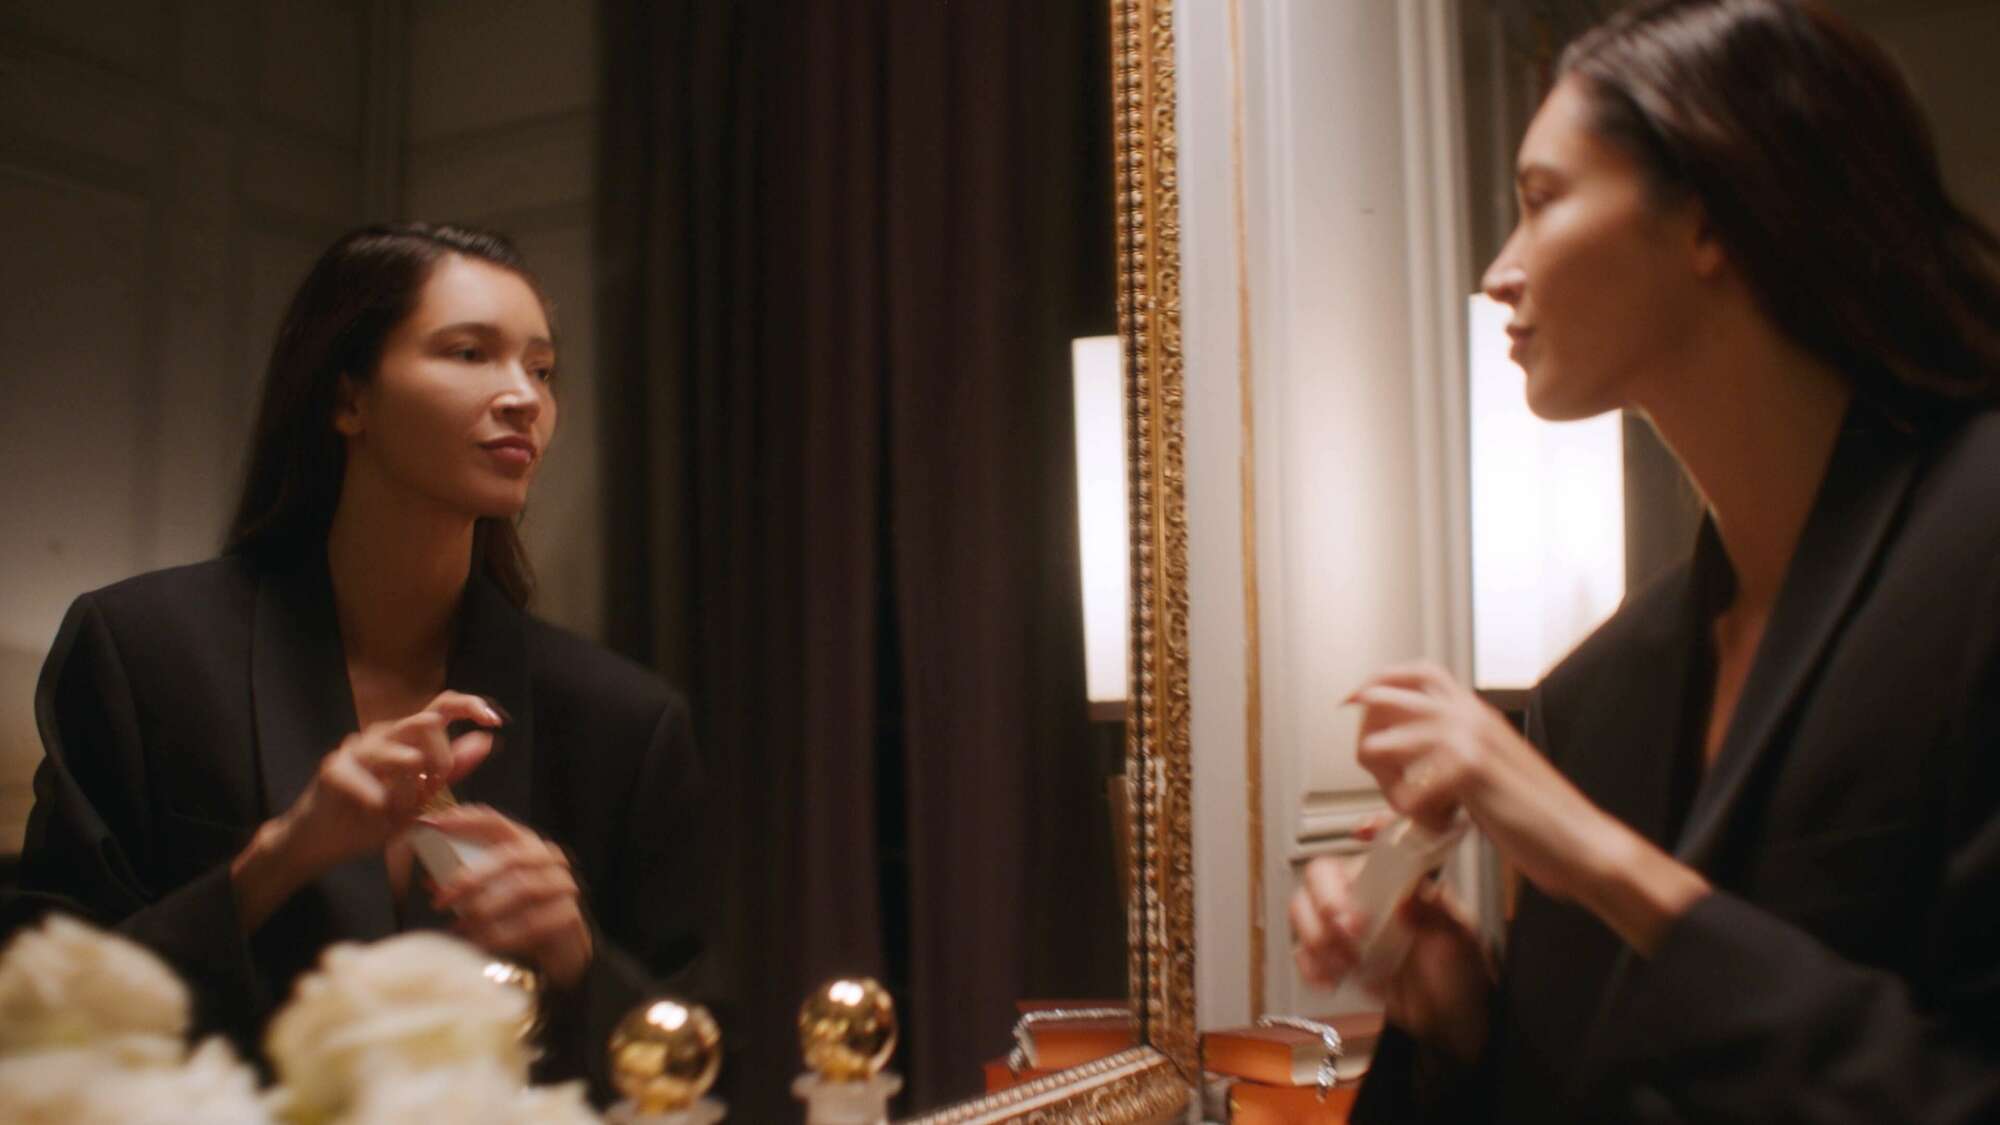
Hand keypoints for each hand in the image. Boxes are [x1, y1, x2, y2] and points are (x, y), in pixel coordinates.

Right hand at [277, 691, 500, 872]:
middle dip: (441, 761)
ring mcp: (356, 747)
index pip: (441, 706)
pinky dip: (381, 805)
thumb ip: (453, 769)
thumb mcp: (423, 797)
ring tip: (394, 810)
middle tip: (429, 791)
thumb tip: (486, 739)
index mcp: (406, 737)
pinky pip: (373, 786)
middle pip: (428, 723)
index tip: (494, 720)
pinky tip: (373, 812)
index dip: (469, 705)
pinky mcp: (334, 767)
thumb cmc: (372, 817)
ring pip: (405, 756)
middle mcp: (383, 734)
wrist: (324, 842)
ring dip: (409, 792)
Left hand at [424, 805, 593, 988]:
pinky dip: (501, 934)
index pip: (495, 822)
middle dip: (471, 878)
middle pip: (509, 857)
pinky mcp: (569, 914)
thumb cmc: (518, 913)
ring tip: (458, 927)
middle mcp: (547, 857)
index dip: (464, 821)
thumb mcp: (490, 892)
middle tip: (440, 900)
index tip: (432, 825)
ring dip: (484, 909)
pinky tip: (479, 943)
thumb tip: (430, 882)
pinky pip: (532, 923)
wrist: (559, 947)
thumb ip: (465, 883)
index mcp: (524, 842)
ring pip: (522, 889)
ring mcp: (562, 884)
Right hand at [1290, 819, 1493, 1063]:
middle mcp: (1366, 896)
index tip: (1361, 834)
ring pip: (1303, 909)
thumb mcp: (1459, 941)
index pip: (1379, 844)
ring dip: (1316, 934)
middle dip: (1327, 899)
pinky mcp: (1333, 958)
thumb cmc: (1458, 973)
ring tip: (1345, 961)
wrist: (1449, 1021)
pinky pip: (1302, 952)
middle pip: (1322, 875)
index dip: (1369, 829)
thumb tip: (1409, 899)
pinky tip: (1330, 978)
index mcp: (1398, 882)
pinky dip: (1309, 965)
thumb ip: (1438, 916)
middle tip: (1349, 928)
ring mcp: (1345, 927)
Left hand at [1348, 662, 1707, 952]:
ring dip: (1388, 783)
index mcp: (1474, 712)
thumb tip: (1391, 789)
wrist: (1581, 841)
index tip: (1354, 703)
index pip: (1415, 672)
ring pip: (1384, 743)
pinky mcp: (1470, 770)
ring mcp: (1469, 738)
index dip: (1378, 684)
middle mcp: (1469, 716)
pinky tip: (1439, 825)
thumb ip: (1440, 771)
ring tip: (1416, 809)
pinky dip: (1412, 814)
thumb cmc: (1537, 816)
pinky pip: (1408, 788)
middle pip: (1386, 696)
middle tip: (1374, 768)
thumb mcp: (1483, 778)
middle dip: (1368, 735)